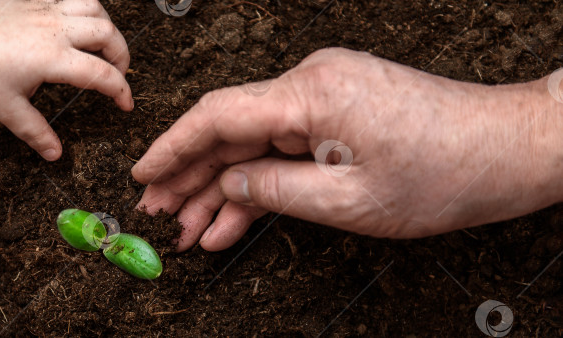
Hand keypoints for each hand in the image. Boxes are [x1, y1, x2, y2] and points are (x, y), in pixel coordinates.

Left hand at [0, 0, 132, 160]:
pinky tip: (80, 28)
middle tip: (119, 75)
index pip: (102, 74)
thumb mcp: (7, 109)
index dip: (121, 91)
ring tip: (105, 48)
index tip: (125, 104)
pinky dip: (86, 12)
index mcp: (52, 59)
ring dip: (108, 28)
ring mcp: (47, 11)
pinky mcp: (37, 1)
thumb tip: (54, 154)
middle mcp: (55, 30)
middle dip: (122, 56)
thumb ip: (36, 132)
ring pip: (96, 9)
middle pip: (108, 35)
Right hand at [131, 48, 562, 251]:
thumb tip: (228, 184)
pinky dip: (259, 180)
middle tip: (161, 213)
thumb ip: (275, 191)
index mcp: (311, 94)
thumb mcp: (350, 201)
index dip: (171, 148)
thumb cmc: (447, 169)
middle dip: (191, 176)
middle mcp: (311, 83)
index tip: (143, 174)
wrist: (507, 148)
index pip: (217, 115)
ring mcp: (324, 95)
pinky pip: (283, 145)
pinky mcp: (336, 111)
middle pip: (229, 131)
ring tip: (190, 226)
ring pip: (253, 143)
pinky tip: (233, 215)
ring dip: (221, 185)